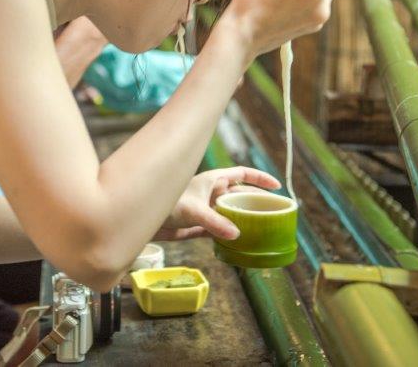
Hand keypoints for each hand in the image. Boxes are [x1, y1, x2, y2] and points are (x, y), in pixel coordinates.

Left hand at [153, 167, 280, 240]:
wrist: (142, 218)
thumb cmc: (164, 203)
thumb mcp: (193, 211)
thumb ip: (214, 222)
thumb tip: (236, 235)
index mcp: (212, 180)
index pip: (242, 174)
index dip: (260, 178)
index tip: (276, 187)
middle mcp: (210, 193)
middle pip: (240, 194)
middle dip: (255, 201)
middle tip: (273, 212)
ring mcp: (205, 209)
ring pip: (231, 213)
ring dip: (244, 219)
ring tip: (261, 228)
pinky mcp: (198, 225)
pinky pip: (220, 229)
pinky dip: (230, 235)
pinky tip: (240, 243)